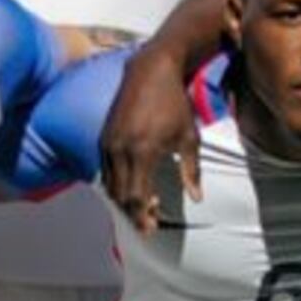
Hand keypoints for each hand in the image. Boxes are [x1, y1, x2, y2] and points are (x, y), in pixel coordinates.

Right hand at [97, 44, 203, 233]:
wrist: (151, 71)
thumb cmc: (175, 103)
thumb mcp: (189, 138)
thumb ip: (191, 171)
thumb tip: (197, 198)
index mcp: (142, 152)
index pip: (138, 197)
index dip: (143, 217)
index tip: (151, 230)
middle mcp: (120, 150)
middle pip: (121, 196)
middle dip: (133, 213)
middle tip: (148, 224)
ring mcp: (109, 143)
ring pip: (110, 184)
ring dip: (124, 200)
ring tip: (144, 207)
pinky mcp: (104, 137)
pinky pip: (106, 170)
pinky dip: (117, 183)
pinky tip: (133, 186)